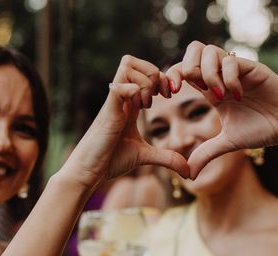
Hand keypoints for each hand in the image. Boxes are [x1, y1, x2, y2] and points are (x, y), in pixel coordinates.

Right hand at [63, 56, 188, 187]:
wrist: (88, 171)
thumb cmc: (110, 160)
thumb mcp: (144, 156)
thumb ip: (167, 158)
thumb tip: (188, 171)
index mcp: (128, 103)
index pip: (142, 72)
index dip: (160, 77)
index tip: (169, 96)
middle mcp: (120, 97)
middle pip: (132, 61)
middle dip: (153, 72)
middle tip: (160, 95)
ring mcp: (113, 102)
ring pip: (127, 66)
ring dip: (144, 80)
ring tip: (147, 103)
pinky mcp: (108, 111)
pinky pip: (120, 86)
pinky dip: (133, 91)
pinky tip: (140, 108)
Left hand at [165, 41, 277, 178]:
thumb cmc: (261, 130)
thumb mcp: (227, 144)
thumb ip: (206, 154)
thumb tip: (187, 175)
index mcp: (211, 89)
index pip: (183, 70)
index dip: (171, 77)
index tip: (169, 95)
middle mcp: (222, 76)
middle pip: (193, 50)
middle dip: (185, 67)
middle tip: (191, 89)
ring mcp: (237, 70)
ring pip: (210, 51)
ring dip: (208, 74)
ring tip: (218, 97)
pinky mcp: (254, 69)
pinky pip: (232, 62)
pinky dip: (228, 79)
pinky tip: (237, 96)